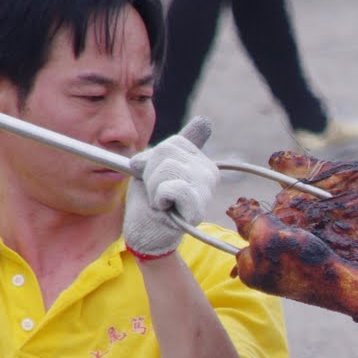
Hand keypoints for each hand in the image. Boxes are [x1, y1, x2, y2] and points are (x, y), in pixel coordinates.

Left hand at [124, 118, 219, 259]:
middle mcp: (209, 172)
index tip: (156, 180)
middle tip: (157, 194)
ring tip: (160, 202)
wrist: (148, 236)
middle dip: (151, 173)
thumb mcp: (157, 168)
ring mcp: (206, 189)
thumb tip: (205, 122)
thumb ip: (175, 147)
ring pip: (167, 168)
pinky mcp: (198, 206)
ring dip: (153, 188)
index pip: (175, 143)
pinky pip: (172, 187)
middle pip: (167, 151)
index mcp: (201, 161)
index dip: (154, 160)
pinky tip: (164, 209)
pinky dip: (159, 197)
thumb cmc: (151, 203)